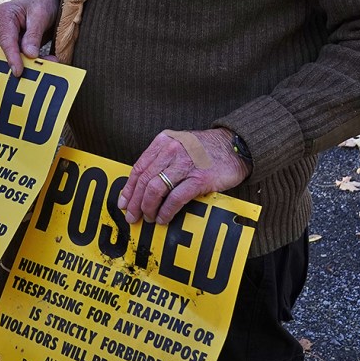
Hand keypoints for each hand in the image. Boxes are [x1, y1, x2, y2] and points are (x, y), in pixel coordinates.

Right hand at [0, 0, 58, 75]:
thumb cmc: (42, 3)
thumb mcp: (41, 15)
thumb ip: (34, 35)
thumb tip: (29, 55)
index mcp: (3, 14)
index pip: (7, 40)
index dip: (12, 57)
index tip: (18, 71)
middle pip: (9, 49)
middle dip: (25, 60)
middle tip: (45, 66)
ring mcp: (4, 36)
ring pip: (15, 55)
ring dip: (32, 61)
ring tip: (51, 61)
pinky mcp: (12, 44)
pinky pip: (20, 55)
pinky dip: (33, 60)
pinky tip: (47, 61)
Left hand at [118, 128, 250, 225]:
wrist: (236, 147)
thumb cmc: (206, 150)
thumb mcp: (179, 145)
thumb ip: (162, 160)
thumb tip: (142, 186)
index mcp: (164, 141)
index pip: (139, 167)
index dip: (129, 188)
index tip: (124, 203)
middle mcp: (172, 150)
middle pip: (145, 180)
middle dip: (136, 202)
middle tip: (133, 217)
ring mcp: (185, 163)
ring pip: (156, 189)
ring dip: (149, 208)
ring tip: (149, 218)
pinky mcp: (199, 178)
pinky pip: (175, 198)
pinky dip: (166, 211)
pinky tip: (164, 219)